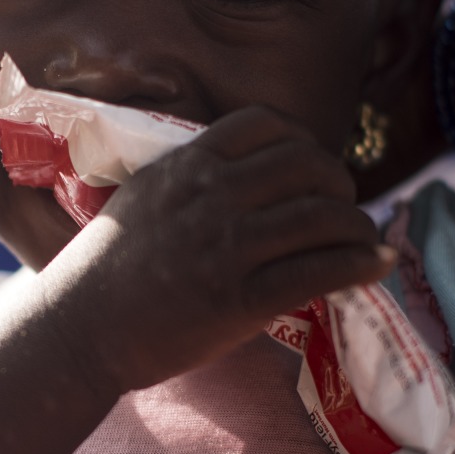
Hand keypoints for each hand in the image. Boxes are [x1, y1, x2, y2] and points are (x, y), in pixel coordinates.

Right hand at [39, 105, 393, 395]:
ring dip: (358, 225)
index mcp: (185, 166)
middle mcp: (211, 196)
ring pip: (323, 216)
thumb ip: (190, 178)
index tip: (313, 161)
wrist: (78, 329)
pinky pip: (321, 271)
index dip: (302, 137)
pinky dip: (360, 264)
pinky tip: (375, 265)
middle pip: (307, 164)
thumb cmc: (103, 270)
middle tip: (343, 204)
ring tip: (364, 238)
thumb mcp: (142, 197)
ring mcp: (227, 248)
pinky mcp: (241, 299)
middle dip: (338, 182)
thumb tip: (245, 173)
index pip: (264, 124)